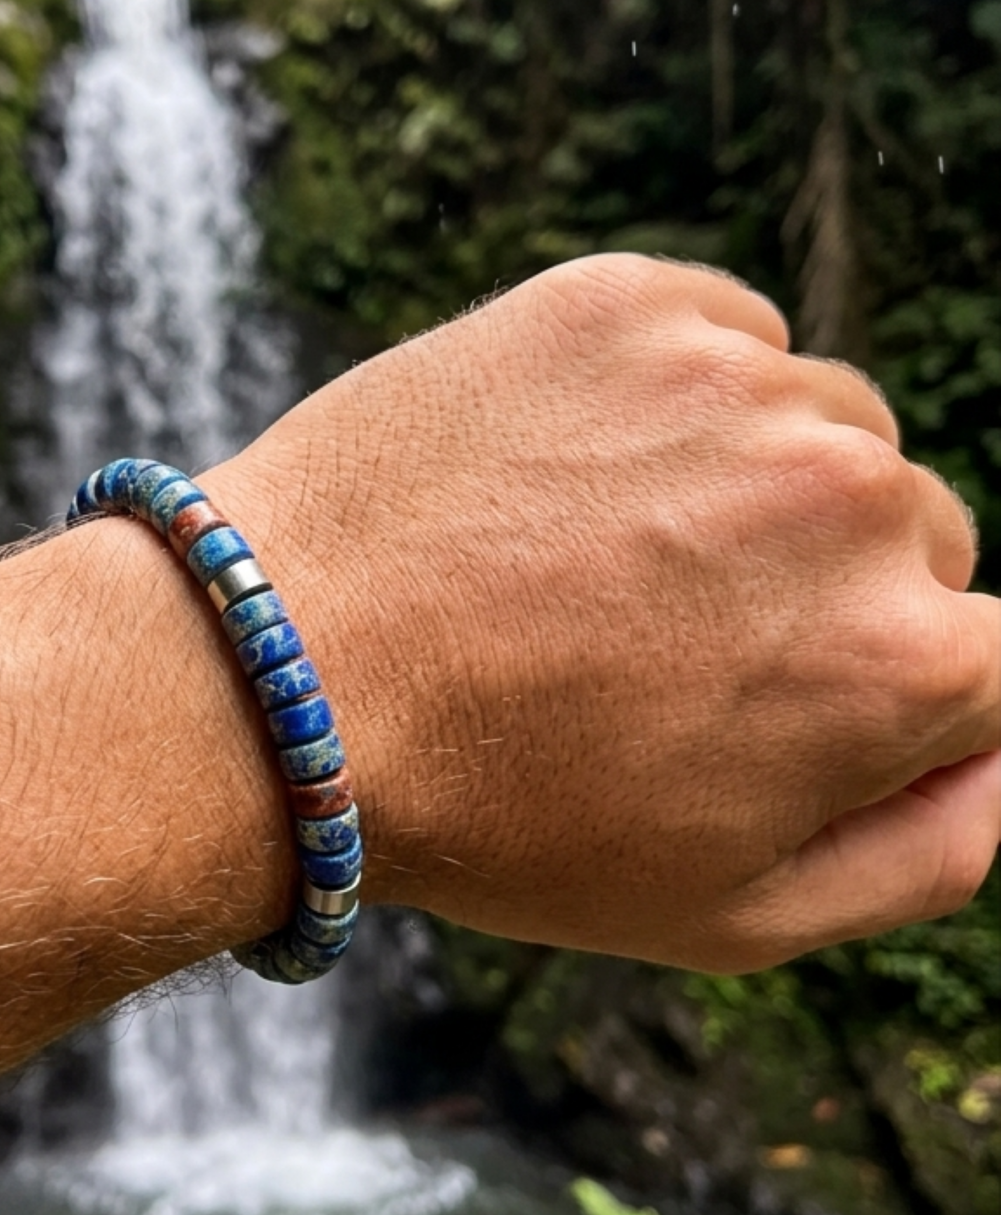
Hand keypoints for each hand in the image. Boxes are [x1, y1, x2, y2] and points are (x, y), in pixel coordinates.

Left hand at [210, 254, 1000, 970]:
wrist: (284, 673)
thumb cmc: (497, 813)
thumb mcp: (730, 914)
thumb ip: (927, 851)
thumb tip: (997, 755)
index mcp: (904, 660)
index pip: (983, 655)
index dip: (864, 684)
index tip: (750, 690)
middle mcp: (850, 497)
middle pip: (903, 529)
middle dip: (809, 583)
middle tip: (649, 630)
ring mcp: (734, 379)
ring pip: (813, 422)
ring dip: (741, 477)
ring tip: (594, 546)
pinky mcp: (627, 300)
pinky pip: (720, 335)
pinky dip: (672, 390)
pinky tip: (566, 463)